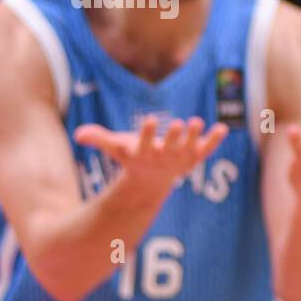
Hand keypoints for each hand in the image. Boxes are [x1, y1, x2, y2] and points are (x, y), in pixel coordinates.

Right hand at [74, 116, 228, 193]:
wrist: (152, 180)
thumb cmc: (133, 157)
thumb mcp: (116, 148)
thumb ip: (99, 139)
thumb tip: (78, 134)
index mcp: (143, 154)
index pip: (144, 143)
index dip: (146, 132)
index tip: (147, 120)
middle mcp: (163, 158)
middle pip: (169, 147)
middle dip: (173, 136)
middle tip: (176, 123)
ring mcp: (181, 159)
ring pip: (189, 148)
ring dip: (194, 136)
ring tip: (197, 122)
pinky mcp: (195, 158)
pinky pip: (206, 149)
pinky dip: (214, 140)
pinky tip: (222, 129)